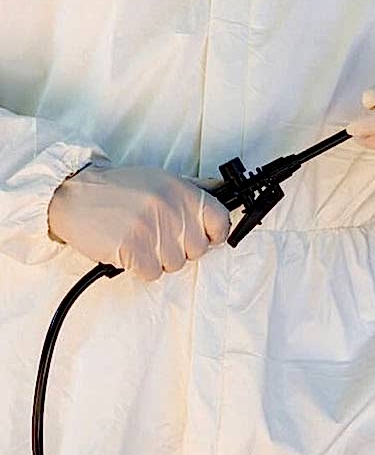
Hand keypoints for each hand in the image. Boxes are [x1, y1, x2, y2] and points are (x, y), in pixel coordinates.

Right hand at [48, 164, 230, 280]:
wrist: (72, 194)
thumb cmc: (117, 190)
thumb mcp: (159, 181)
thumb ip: (190, 195)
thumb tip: (221, 207)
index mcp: (182, 191)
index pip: (220, 221)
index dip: (214, 234)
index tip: (204, 237)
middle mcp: (170, 208)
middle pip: (197, 250)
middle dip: (178, 248)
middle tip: (155, 234)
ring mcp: (152, 229)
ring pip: (175, 264)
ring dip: (156, 258)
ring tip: (137, 237)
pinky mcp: (133, 248)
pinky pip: (152, 273)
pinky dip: (139, 267)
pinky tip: (126, 248)